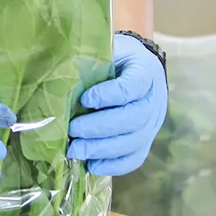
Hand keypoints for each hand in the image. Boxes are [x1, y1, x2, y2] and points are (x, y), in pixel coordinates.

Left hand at [67, 34, 167, 175]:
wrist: (140, 68)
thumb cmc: (117, 59)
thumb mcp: (107, 51)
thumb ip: (91, 61)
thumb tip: (61, 75)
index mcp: (145, 71)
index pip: (132, 86)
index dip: (109, 95)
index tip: (85, 98)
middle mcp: (154, 100)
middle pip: (134, 118)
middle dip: (100, 127)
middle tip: (73, 130)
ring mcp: (153, 123)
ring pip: (134, 142)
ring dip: (102, 149)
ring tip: (76, 150)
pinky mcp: (145, 141)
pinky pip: (134, 158)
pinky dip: (113, 165)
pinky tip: (91, 165)